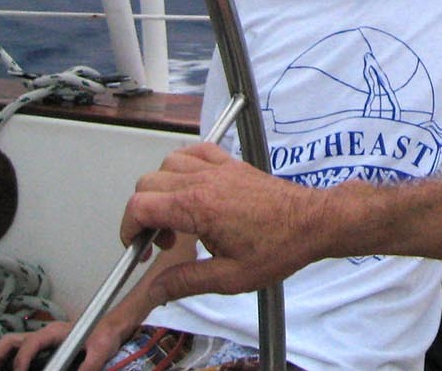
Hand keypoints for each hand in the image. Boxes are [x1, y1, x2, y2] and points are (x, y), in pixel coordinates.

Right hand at [0, 315, 130, 370]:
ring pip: (11, 348)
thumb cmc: (105, 334)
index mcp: (53, 332)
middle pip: (9, 342)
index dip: (21, 360)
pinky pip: (21, 356)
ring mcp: (41, 344)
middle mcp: (42, 336)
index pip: (29, 343)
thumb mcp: (101, 350)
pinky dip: (11, 365)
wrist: (112, 327)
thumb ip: (89, 366)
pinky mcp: (43, 352)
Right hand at [119, 143, 322, 304]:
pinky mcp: (231, 163)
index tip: (138, 247)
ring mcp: (218, 168)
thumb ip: (186, 282)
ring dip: (161, 189)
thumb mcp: (230, 278)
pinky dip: (183, 165)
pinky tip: (192, 188)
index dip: (128, 228)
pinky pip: (194, 151)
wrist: (313, 222)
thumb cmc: (280, 247)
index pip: (139, 206)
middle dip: (142, 213)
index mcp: (199, 207)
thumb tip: (155, 290)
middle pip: (147, 184)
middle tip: (161, 240)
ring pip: (166, 164)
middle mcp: (204, 181)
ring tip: (177, 217)